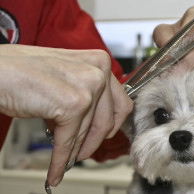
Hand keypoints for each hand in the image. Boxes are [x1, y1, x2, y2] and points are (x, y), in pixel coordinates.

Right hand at [0, 44, 132, 185]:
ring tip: (65, 161)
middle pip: (108, 121)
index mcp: (100, 62)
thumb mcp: (66, 77)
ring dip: (75, 151)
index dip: (111, 125)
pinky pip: (69, 141)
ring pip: (89, 133)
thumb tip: (90, 123)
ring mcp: (88, 86)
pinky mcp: (73, 104)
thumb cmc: (22, 71)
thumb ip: (84, 95)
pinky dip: (61, 159)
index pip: (120, 103)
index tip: (102, 136)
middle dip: (93, 142)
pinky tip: (56, 169)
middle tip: (81, 153)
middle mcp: (99, 71)